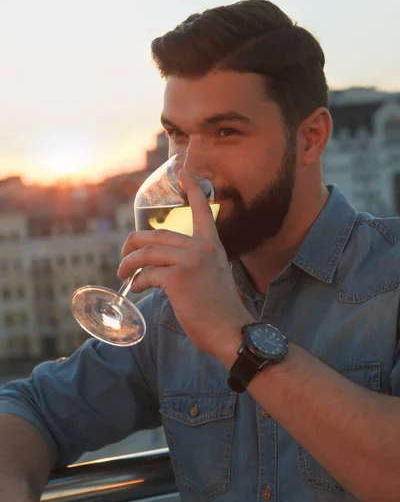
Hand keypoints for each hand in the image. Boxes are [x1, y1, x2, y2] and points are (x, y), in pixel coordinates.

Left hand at [118, 170, 253, 365]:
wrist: (231, 331)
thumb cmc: (218, 310)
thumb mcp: (211, 277)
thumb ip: (192, 264)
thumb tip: (160, 266)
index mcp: (212, 245)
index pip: (202, 209)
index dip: (192, 188)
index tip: (183, 170)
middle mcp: (202, 247)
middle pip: (156, 235)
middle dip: (132, 245)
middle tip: (124, 259)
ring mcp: (190, 260)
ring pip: (146, 253)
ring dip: (129, 264)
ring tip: (123, 275)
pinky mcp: (178, 278)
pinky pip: (147, 274)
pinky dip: (137, 282)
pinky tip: (137, 289)